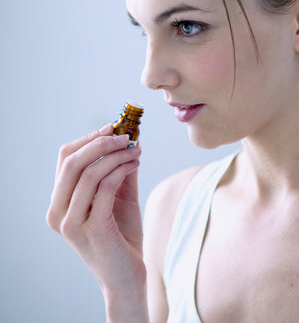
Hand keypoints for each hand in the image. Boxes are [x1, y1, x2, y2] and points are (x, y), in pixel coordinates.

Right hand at [46, 124, 146, 312]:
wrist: (128, 276)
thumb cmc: (122, 235)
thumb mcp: (119, 196)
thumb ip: (119, 168)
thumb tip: (129, 137)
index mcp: (59, 201)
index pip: (65, 158)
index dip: (88, 138)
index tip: (113, 126)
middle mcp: (57, 212)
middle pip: (72, 162)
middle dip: (100, 142)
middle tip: (125, 134)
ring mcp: (71, 223)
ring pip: (89, 172)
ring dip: (115, 154)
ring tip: (135, 149)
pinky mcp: (91, 229)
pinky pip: (105, 187)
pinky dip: (122, 169)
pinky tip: (136, 163)